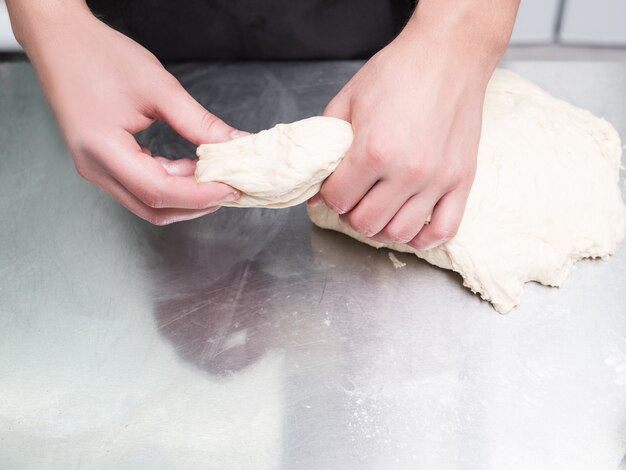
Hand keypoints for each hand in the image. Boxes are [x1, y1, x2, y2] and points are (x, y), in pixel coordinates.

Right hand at [22, 8, 242, 224]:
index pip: (159, 192)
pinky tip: (191, 167)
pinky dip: (170, 183)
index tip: (232, 187)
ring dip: (185, 196)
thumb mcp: (159, 88)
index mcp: (103, 150)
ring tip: (214, 176)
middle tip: (230, 187)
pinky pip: (140, 187)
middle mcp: (95, 168)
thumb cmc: (99, 56)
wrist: (61, 40)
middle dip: (196, 204)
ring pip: (148, 203)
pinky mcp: (102, 164)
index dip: (200, 196)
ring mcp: (96, 169)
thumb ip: (199, 122)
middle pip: (153, 208)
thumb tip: (234, 143)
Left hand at [311, 7, 507, 249]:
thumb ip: (326, 146)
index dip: (329, 194)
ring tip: (379, 209)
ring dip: (381, 227)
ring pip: (399, 232)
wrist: (448, 54)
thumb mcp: (347, 101)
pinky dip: (424, 238)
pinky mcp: (462, 181)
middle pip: (365, 222)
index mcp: (374, 150)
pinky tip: (411, 226)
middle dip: (351, 213)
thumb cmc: (398, 73)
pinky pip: (444, 230)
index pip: (338, 199)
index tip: (334, 186)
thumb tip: (316, 188)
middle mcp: (406, 171)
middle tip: (353, 198)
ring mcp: (437, 180)